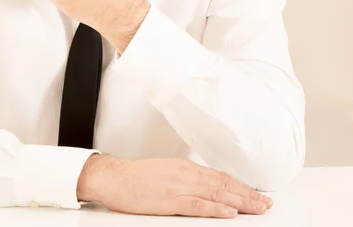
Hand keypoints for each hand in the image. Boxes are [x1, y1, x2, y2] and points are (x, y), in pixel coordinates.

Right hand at [77, 155, 272, 217]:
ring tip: (258, 208)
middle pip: (223, 185)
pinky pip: (197, 205)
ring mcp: (178, 187)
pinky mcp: (169, 200)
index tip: (255, 194)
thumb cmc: (135, 177)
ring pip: (216, 194)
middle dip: (247, 195)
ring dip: (240, 202)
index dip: (240, 186)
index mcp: (184, 167)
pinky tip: (229, 213)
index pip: (219, 177)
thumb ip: (184, 178)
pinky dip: (215, 209)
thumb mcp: (164, 172)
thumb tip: (201, 187)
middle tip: (266, 204)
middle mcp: (185, 174)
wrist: (114, 177)